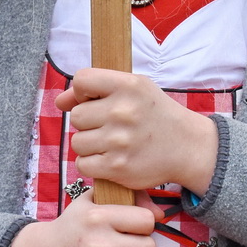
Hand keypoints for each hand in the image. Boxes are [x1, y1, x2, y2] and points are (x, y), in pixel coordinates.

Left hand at [56, 69, 218, 193]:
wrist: (186, 146)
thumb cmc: (155, 115)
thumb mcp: (134, 90)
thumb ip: (96, 90)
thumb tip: (60, 102)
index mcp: (128, 85)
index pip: (82, 80)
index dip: (82, 92)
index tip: (95, 100)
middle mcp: (123, 111)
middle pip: (77, 116)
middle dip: (88, 123)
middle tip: (108, 126)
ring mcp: (120, 141)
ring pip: (77, 142)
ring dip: (89, 145)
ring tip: (111, 143)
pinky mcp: (117, 167)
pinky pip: (82, 164)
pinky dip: (92, 164)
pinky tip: (109, 158)